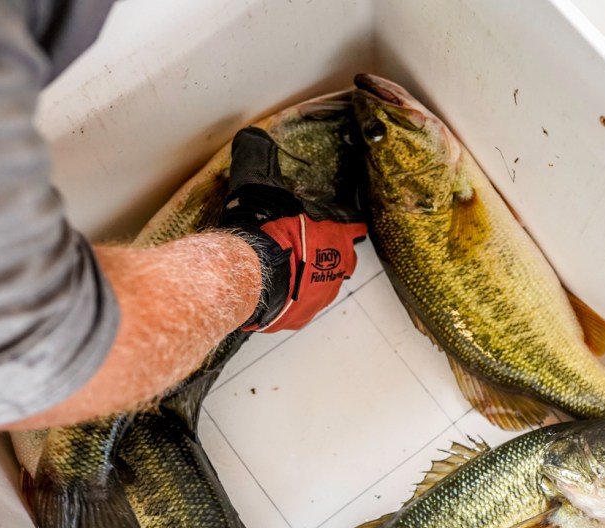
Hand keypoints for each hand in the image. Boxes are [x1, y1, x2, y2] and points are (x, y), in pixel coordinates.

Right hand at [214, 127, 366, 331]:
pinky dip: (291, 298)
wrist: (249, 273)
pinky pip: (300, 305)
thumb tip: (251, 135)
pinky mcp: (300, 315)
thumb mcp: (259, 183)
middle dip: (329, 252)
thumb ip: (258, 158)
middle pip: (343, 258)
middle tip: (308, 246)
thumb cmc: (262, 228)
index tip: (349, 225)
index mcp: (338, 234)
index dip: (349, 225)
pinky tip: (276, 290)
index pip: (354, 227)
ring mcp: (321, 294)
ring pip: (323, 284)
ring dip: (310, 276)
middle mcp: (337, 266)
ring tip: (290, 269)